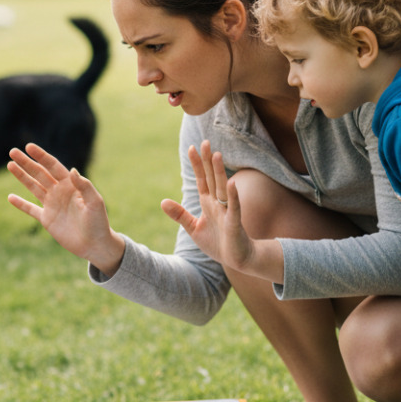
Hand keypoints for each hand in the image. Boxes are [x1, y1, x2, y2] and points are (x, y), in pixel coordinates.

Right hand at [7, 143, 123, 271]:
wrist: (95, 245)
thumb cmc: (98, 222)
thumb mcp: (95, 202)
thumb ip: (84, 186)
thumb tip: (72, 170)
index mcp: (70, 185)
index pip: (53, 166)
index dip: (41, 156)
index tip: (29, 147)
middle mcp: (59, 192)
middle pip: (40, 173)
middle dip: (26, 163)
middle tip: (13, 151)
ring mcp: (52, 205)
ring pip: (33, 187)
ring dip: (22, 176)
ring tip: (10, 165)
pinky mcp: (47, 219)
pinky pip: (30, 209)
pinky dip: (20, 204)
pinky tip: (10, 197)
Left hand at [160, 141, 255, 270]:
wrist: (238, 259)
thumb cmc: (218, 242)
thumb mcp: (194, 228)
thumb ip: (180, 215)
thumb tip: (162, 201)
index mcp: (208, 203)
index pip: (202, 180)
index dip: (197, 165)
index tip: (192, 148)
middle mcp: (218, 204)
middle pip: (212, 178)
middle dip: (207, 161)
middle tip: (204, 142)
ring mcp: (227, 212)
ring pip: (222, 188)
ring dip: (219, 172)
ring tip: (216, 155)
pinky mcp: (234, 223)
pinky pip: (234, 207)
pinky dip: (233, 196)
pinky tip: (231, 183)